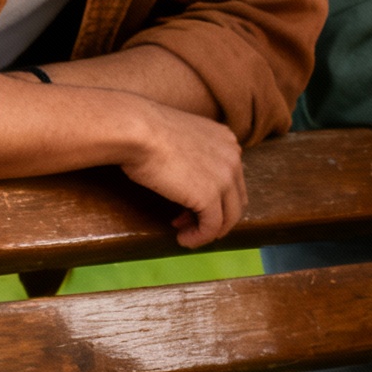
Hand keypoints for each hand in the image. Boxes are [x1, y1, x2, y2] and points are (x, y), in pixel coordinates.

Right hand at [117, 102, 245, 248]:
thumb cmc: (145, 131)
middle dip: (213, 215)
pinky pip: (211, 228)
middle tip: (186, 222)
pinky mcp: (210, 196)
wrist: (136, 131)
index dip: (214, 197)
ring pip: (229, 217)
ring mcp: (225, 177)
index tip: (188, 205)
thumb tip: (186, 182)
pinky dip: (199, 238)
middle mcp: (233, 157)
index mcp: (227, 140)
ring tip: (186, 235)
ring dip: (208, 231)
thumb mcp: (180, 138)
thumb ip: (192, 155)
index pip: (232, 179)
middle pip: (235, 199)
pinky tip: (183, 239)